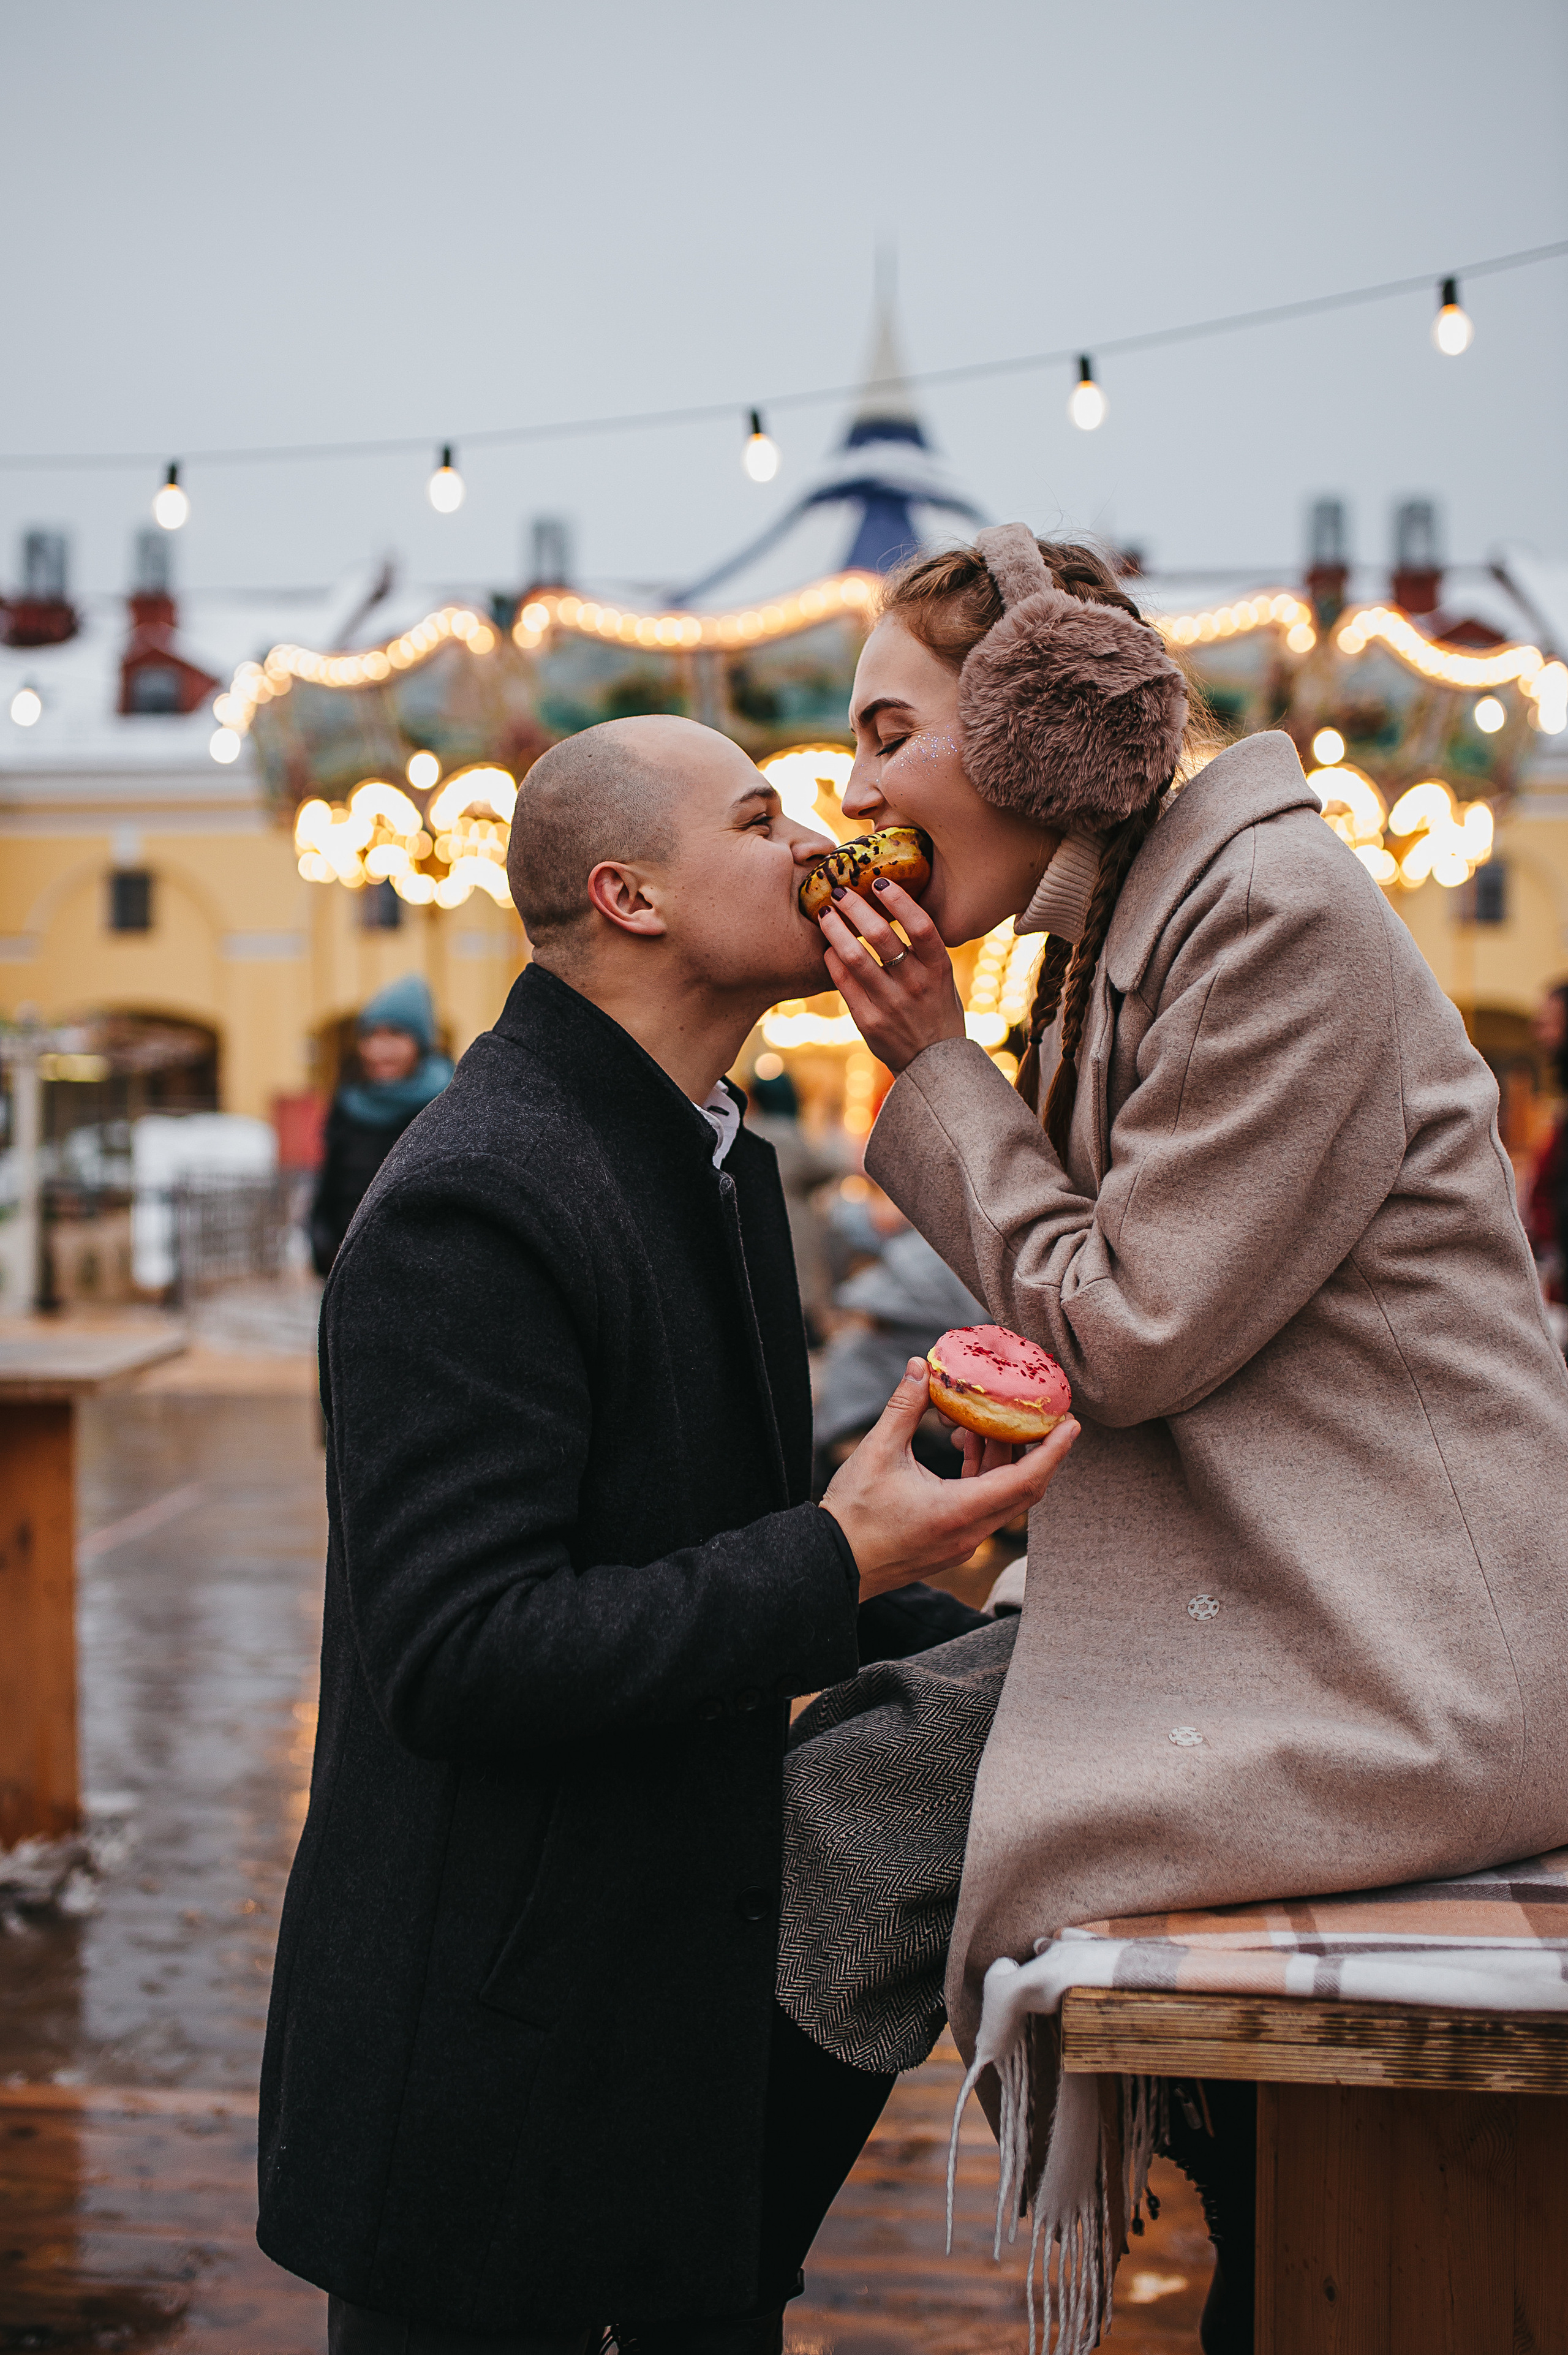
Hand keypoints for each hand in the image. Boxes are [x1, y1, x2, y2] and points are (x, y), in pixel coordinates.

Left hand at [817, 877, 965, 1074]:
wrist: (934, 1063)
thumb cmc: (937, 1010)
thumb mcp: (942, 978)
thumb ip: (923, 949)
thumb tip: (890, 906)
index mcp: (939, 968)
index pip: (921, 925)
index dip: (899, 900)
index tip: (879, 882)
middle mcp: (916, 984)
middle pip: (880, 935)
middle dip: (855, 907)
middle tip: (839, 891)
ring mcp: (891, 1004)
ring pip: (854, 957)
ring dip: (835, 930)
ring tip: (824, 914)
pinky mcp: (869, 1021)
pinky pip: (843, 983)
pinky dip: (832, 961)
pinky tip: (828, 948)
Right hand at [820, 1359, 1077, 1598]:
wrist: (831, 1562)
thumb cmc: (852, 1514)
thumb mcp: (877, 1453)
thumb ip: (904, 1408)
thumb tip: (920, 1367)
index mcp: (958, 1512)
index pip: (1025, 1481)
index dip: (1053, 1451)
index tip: (1072, 1425)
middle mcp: (970, 1532)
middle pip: (1022, 1489)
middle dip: (1035, 1450)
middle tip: (1043, 1415)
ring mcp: (963, 1542)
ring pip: (1002, 1496)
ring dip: (1000, 1458)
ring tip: (981, 1421)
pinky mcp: (952, 1543)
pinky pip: (984, 1506)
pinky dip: (983, 1475)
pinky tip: (963, 1446)